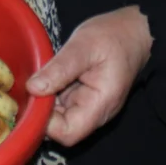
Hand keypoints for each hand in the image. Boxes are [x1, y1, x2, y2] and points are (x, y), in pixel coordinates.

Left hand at [27, 6, 152, 147]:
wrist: (133, 31)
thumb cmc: (114, 36)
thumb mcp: (84, 46)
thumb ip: (59, 69)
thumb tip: (32, 88)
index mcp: (100, 105)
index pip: (68, 133)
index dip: (46, 122)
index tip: (33, 97)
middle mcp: (95, 113)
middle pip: (61, 129)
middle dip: (42, 111)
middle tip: (32, 85)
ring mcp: (89, 107)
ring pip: (59, 118)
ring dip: (44, 102)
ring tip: (39, 78)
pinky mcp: (83, 99)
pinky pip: (62, 106)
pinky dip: (50, 95)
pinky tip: (46, 78)